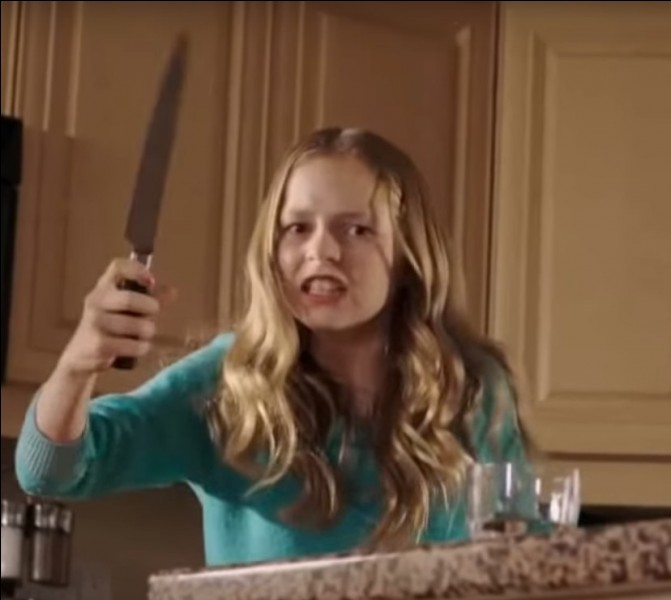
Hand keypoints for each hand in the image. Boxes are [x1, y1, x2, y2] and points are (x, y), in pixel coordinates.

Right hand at [58, 258, 177, 375]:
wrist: (81, 355)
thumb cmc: (110, 327)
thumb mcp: (127, 309)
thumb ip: (150, 299)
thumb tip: (173, 291)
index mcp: (104, 287)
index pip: (117, 267)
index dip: (137, 270)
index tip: (151, 281)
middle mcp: (96, 301)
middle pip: (129, 299)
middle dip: (149, 308)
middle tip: (153, 314)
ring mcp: (95, 322)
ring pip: (135, 325)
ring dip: (147, 332)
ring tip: (143, 335)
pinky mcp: (97, 345)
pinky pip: (132, 345)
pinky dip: (141, 347)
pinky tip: (137, 347)